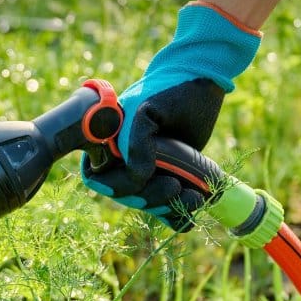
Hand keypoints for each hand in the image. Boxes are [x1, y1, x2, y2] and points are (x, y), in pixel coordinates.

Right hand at [82, 2, 260, 230]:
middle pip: (127, 196)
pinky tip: (189, 220)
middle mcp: (125, 159)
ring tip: (196, 197)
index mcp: (109, 144)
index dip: (116, 187)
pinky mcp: (171, 175)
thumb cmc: (170, 90)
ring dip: (169, 207)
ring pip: (149, 203)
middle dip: (150, 198)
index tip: (138, 183)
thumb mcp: (146, 113)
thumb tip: (137, 176)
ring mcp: (149, 169)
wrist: (201, 80)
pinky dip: (177, 216)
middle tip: (175, 186)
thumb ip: (135, 144)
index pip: (100, 179)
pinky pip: (168, 204)